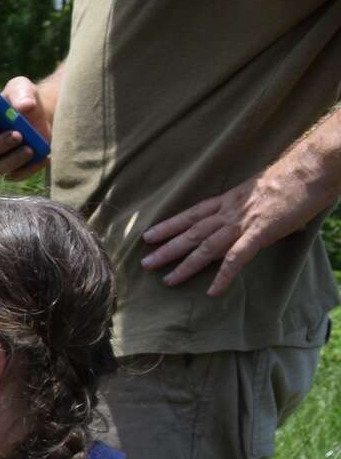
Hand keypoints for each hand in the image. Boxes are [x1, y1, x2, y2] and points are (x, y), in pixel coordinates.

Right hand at [0, 75, 51, 180]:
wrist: (44, 117)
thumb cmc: (24, 101)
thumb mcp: (22, 88)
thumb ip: (20, 92)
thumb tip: (25, 105)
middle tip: (17, 134)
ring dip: (13, 158)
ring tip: (30, 147)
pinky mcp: (12, 172)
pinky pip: (17, 175)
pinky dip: (30, 167)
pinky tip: (43, 156)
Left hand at [140, 157, 336, 294]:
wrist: (312, 167)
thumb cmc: (294, 176)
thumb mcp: (262, 190)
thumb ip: (252, 207)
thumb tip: (255, 220)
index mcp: (230, 199)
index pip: (192, 214)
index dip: (170, 225)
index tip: (149, 235)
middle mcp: (230, 211)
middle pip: (191, 232)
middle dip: (167, 248)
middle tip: (145, 263)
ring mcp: (243, 222)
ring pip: (205, 246)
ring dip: (185, 265)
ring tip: (167, 280)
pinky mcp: (260, 232)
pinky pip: (237, 258)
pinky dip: (223, 275)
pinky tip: (212, 291)